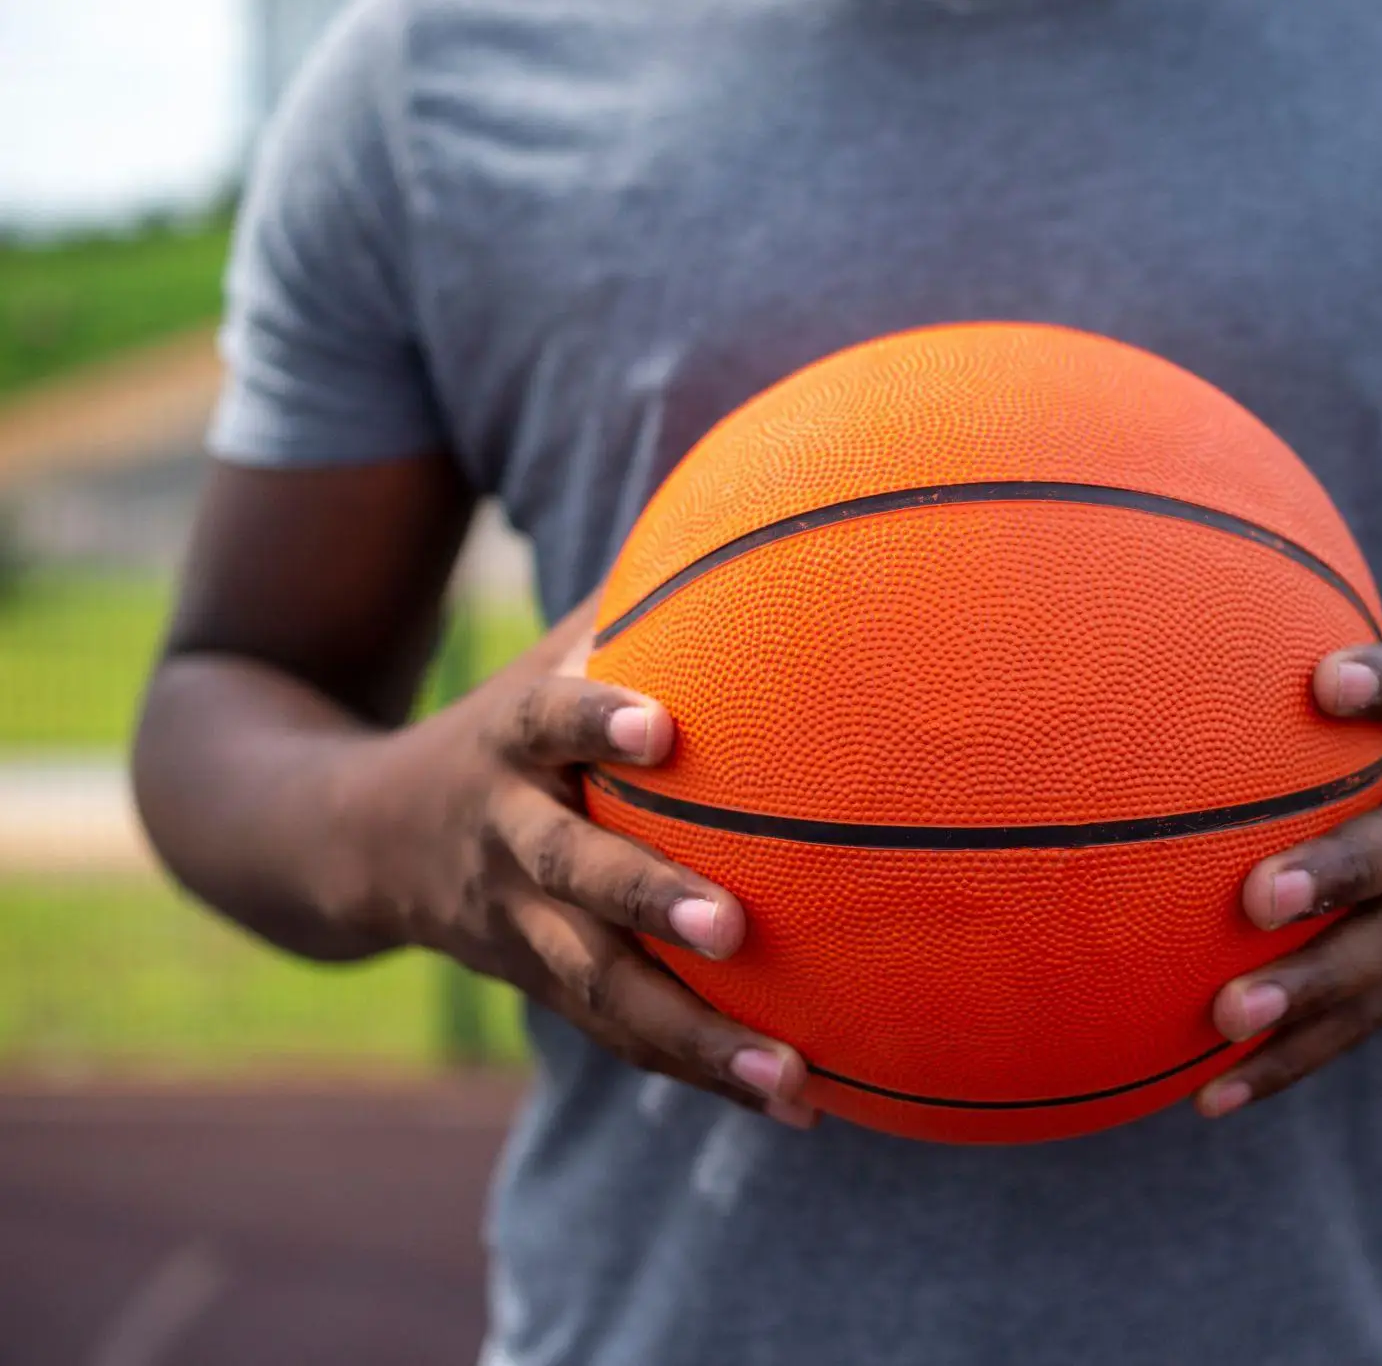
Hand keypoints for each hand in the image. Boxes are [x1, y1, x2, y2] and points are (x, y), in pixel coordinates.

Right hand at [344, 600, 815, 1127]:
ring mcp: (518, 928)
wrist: (346, 840)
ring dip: (695, 1036)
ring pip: (601, 988)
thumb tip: (760, 512)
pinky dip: (705, 1070)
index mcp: (509, 746)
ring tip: (791, 1074)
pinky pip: (624, 1035)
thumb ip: (633, 607)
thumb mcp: (544, 663)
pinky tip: (801, 1100)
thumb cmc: (504, 730)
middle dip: (646, 901)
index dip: (593, 721)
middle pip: (571, 875)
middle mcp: (507, 840)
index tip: (656, 724)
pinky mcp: (542, 989)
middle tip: (732, 925)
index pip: (546, 723)